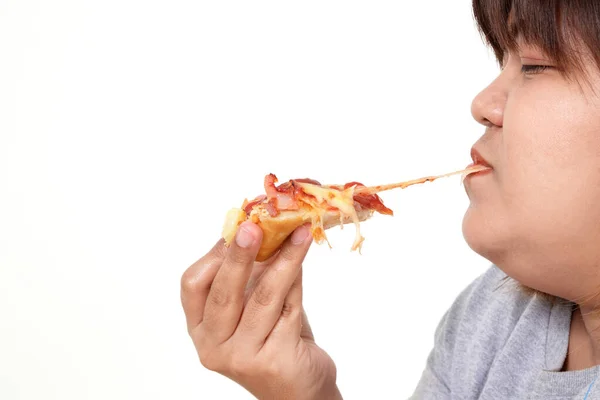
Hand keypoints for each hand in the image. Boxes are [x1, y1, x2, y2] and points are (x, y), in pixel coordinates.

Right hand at [181, 222, 341, 399]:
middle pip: (223, 291)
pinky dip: (297, 281)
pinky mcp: (273, 361)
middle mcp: (213, 346)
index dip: (215, 254)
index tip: (238, 228)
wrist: (300, 387)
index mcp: (201, 328)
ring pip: (262, 296)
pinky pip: (288, 309)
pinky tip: (303, 261)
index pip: (192, 285)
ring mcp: (241, 357)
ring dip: (283, 259)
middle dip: (240, 254)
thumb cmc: (275, 341)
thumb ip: (253, 274)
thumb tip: (262, 227)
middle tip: (255, 226)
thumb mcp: (255, 306)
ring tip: (299, 233)